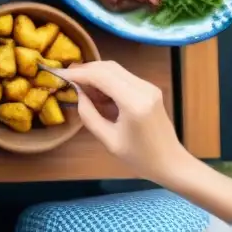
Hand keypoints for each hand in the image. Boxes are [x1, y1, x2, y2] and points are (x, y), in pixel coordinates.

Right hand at [63, 61, 186, 183]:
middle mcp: (143, 89)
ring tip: (79, 87)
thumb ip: (89, 115)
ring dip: (95, 74)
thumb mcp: (109, 140)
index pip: (101, 76)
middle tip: (66, 79)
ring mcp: (148, 87)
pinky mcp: (149, 90)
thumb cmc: (141, 158)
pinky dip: (106, 80)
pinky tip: (97, 93)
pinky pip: (122, 76)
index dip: (77, 74)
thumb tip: (77, 93)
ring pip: (115, 69)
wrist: (173, 164)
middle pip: (108, 67)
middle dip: (85, 70)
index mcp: (134, 103)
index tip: (58, 75)